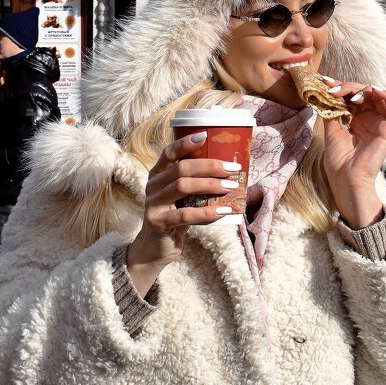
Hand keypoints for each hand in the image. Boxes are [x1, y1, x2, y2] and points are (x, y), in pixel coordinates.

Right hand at [127, 131, 243, 295]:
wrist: (155, 249)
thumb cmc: (175, 218)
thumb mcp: (182, 198)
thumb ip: (196, 184)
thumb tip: (230, 172)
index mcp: (158, 174)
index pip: (169, 152)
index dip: (185, 143)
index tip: (206, 135)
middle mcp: (152, 185)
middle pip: (181, 168)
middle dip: (209, 166)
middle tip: (232, 168)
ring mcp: (153, 204)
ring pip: (182, 187)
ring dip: (210, 185)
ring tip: (231, 187)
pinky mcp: (157, 222)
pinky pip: (185, 215)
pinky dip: (207, 213)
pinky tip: (223, 211)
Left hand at [319, 77, 385, 227]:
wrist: (346, 179)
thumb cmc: (339, 161)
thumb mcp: (331, 130)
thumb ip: (331, 112)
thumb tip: (324, 93)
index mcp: (357, 120)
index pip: (352, 96)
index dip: (340, 86)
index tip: (325, 82)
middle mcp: (369, 120)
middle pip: (364, 94)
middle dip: (349, 87)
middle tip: (334, 89)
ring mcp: (380, 124)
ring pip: (379, 97)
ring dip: (365, 89)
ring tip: (351, 95)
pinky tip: (372, 91)